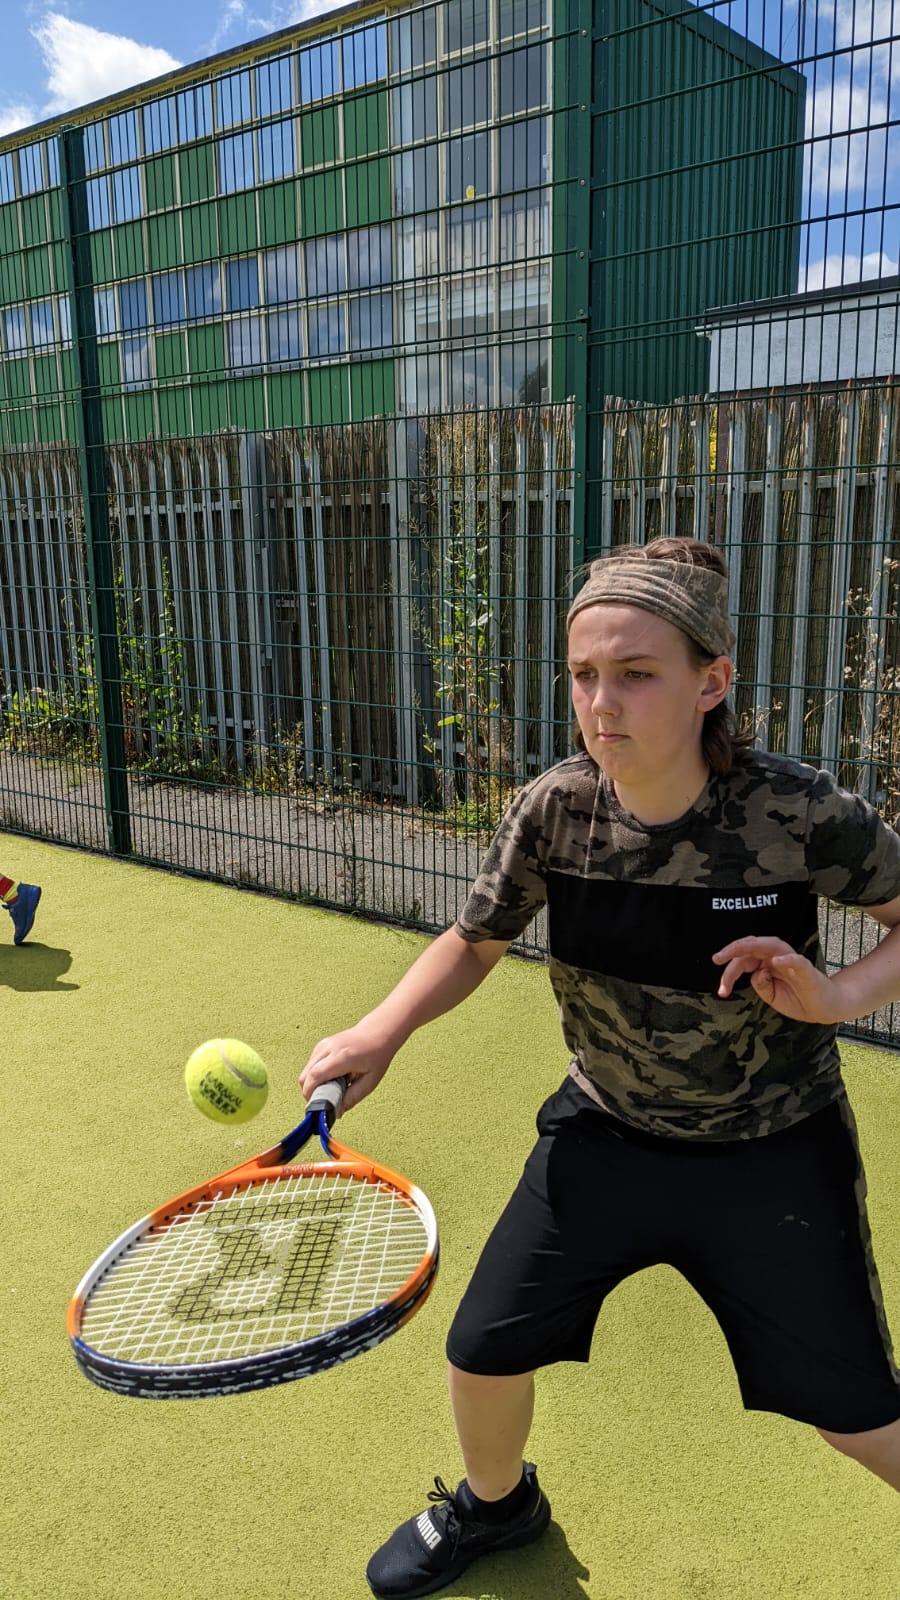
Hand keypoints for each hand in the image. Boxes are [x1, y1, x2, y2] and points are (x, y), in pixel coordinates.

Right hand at [299, 1022, 395, 1113]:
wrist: (378, 1032)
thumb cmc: (377, 1056)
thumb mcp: (370, 1081)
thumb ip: (352, 1098)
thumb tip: (336, 1113)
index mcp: (343, 1057)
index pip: (315, 1076)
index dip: (311, 1094)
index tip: (318, 1106)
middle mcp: (329, 1048)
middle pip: (305, 1076)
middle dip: (310, 1093)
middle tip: (325, 1100)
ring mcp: (323, 1045)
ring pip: (305, 1072)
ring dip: (313, 1084)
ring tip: (332, 1087)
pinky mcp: (320, 1045)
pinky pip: (310, 1066)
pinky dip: (315, 1076)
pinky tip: (331, 1078)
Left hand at [712, 936, 841, 1023]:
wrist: (822, 1009)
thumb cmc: (796, 999)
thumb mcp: (771, 996)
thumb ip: (760, 984)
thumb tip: (756, 973)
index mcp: (766, 963)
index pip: (743, 961)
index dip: (729, 974)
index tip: (722, 991)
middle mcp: (777, 958)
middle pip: (753, 946)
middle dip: (733, 950)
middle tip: (717, 958)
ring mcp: (791, 961)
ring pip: (772, 945)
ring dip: (753, 945)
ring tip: (738, 949)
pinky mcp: (807, 970)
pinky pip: (797, 961)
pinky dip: (787, 959)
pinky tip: (776, 962)